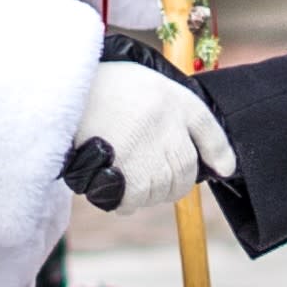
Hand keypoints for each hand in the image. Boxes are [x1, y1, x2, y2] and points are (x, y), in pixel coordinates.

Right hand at [62, 35, 235, 212]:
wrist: (62, 90)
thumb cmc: (102, 88)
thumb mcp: (147, 85)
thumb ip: (181, 118)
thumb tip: (222, 164)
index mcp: (175, 99)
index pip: (208, 130)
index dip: (217, 151)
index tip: (224, 167)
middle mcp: (169, 124)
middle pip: (183, 174)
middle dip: (169, 180)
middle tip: (143, 169)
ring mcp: (149, 150)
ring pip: (160, 190)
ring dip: (144, 191)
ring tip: (121, 170)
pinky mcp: (127, 174)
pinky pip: (134, 201)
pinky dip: (123, 200)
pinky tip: (110, 180)